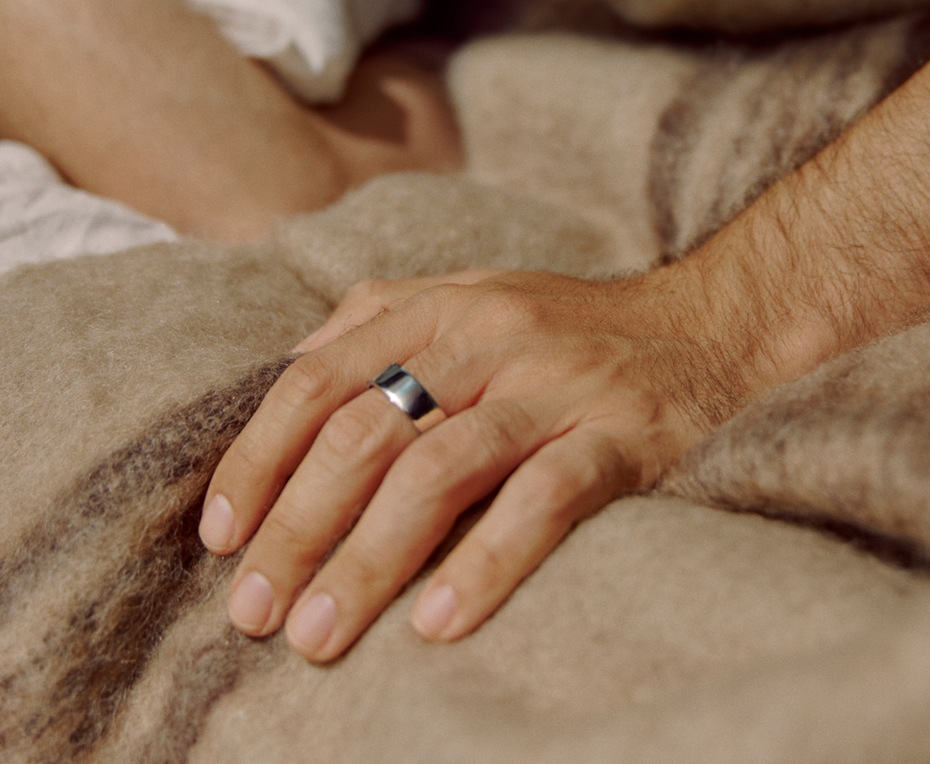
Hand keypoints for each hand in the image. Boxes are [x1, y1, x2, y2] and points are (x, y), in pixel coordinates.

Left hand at [200, 269, 721, 660]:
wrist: (708, 324)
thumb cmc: (569, 327)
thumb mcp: (470, 295)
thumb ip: (379, 316)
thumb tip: (289, 367)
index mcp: (439, 310)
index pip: (318, 379)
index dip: (258, 460)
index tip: (221, 538)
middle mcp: (489, 340)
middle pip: (365, 434)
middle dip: (296, 528)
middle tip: (252, 612)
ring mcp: (556, 387)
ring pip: (440, 471)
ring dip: (367, 560)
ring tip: (318, 635)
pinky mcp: (620, 437)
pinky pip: (543, 501)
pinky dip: (484, 562)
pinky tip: (436, 623)